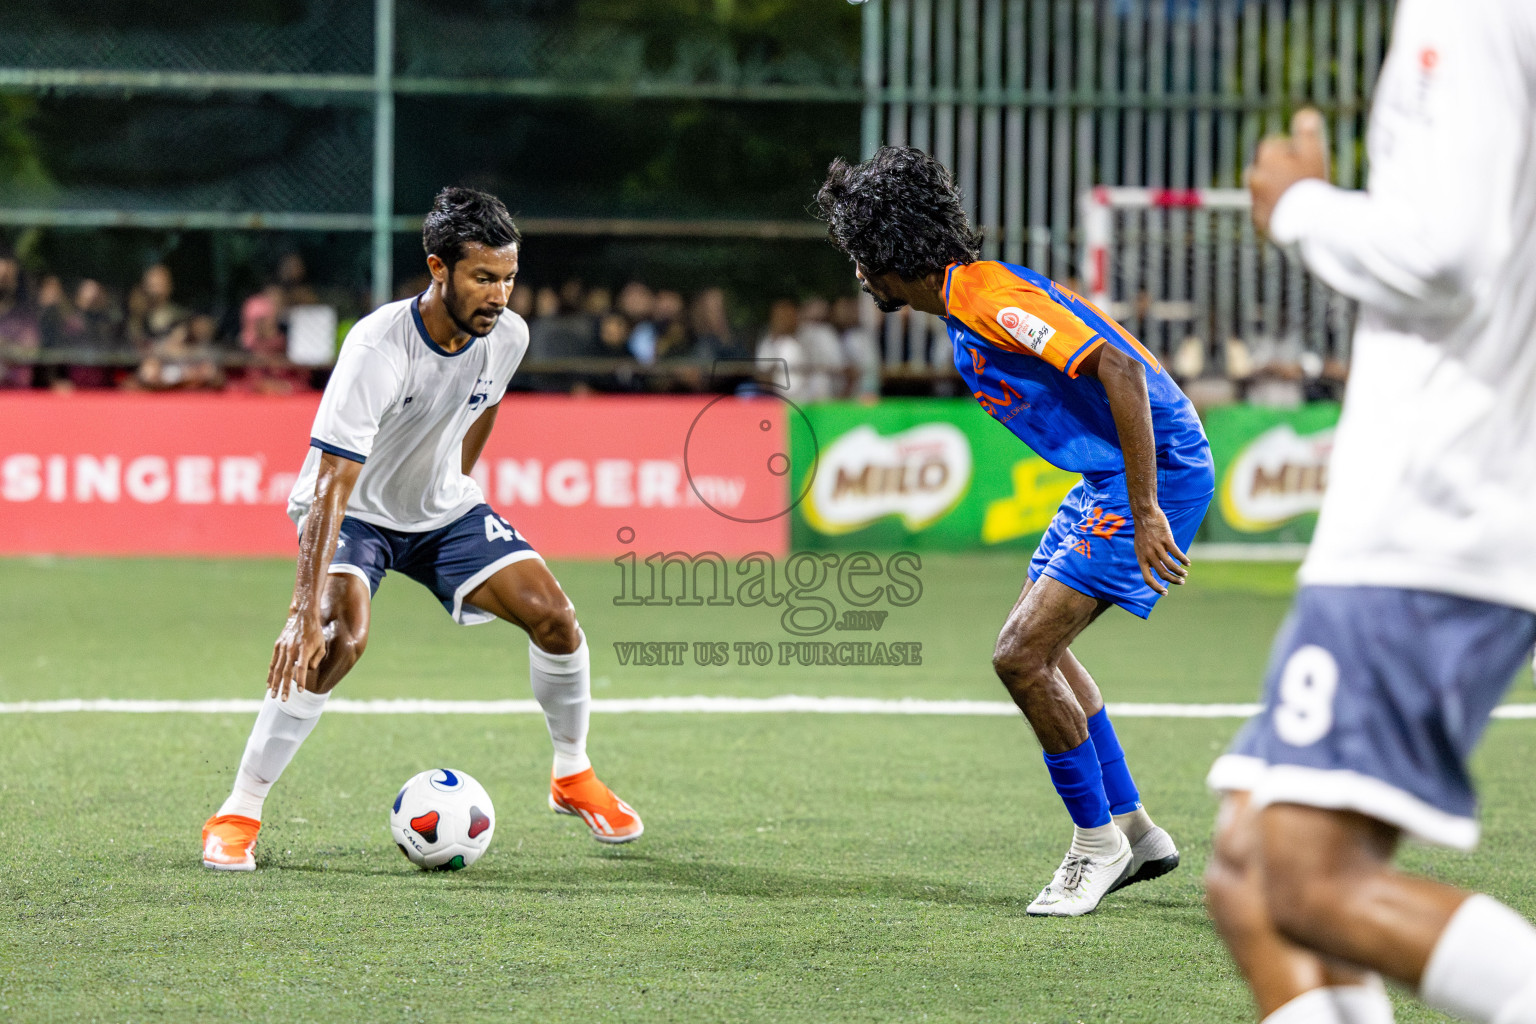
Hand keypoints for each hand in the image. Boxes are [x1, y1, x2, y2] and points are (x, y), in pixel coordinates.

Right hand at [267, 611, 325, 699]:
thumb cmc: (315, 633)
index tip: (299, 691)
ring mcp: (283, 647)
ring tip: (273, 695)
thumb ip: (316, 660)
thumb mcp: (321, 645)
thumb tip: (307, 671)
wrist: (302, 616)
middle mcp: (292, 649)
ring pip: (277, 669)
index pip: (301, 668)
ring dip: (275, 683)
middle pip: (286, 671)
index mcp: (304, 649)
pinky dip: (270, 674)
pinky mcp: (278, 646)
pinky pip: (273, 662)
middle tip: (283, 700)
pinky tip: (269, 684)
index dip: (300, 680)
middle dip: (284, 687)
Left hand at [1134, 507, 1189, 595]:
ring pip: (1170, 565)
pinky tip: (1187, 563)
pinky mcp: (1166, 539)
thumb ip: (1146, 558)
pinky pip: (1176, 553)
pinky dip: (1183, 560)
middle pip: (1162, 573)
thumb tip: (1154, 569)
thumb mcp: (1140, 547)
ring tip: (1185, 574)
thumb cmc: (1144, 531)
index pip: (1147, 578)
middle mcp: (1148, 554)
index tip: (1165, 593)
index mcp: (1141, 558)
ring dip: (1179, 572)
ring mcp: (1157, 547)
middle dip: (1173, 580)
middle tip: (1181, 582)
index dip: (1156, 587)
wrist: (1145, 514)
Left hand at [1247, 108, 1328, 236]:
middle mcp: (1255, 176)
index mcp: (1266, 156)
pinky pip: (1264, 209)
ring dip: (1274, 189)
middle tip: (1299, 177)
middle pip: (1265, 166)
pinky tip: (1290, 211)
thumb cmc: (1311, 182)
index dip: (1289, 151)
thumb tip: (1305, 114)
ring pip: (1263, 188)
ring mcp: (1254, 198)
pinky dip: (1273, 208)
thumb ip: (1308, 131)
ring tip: (1295, 195)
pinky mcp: (1257, 219)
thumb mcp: (1314, 152)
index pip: (1273, 145)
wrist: (1305, 221)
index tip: (1302, 160)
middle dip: (1278, 169)